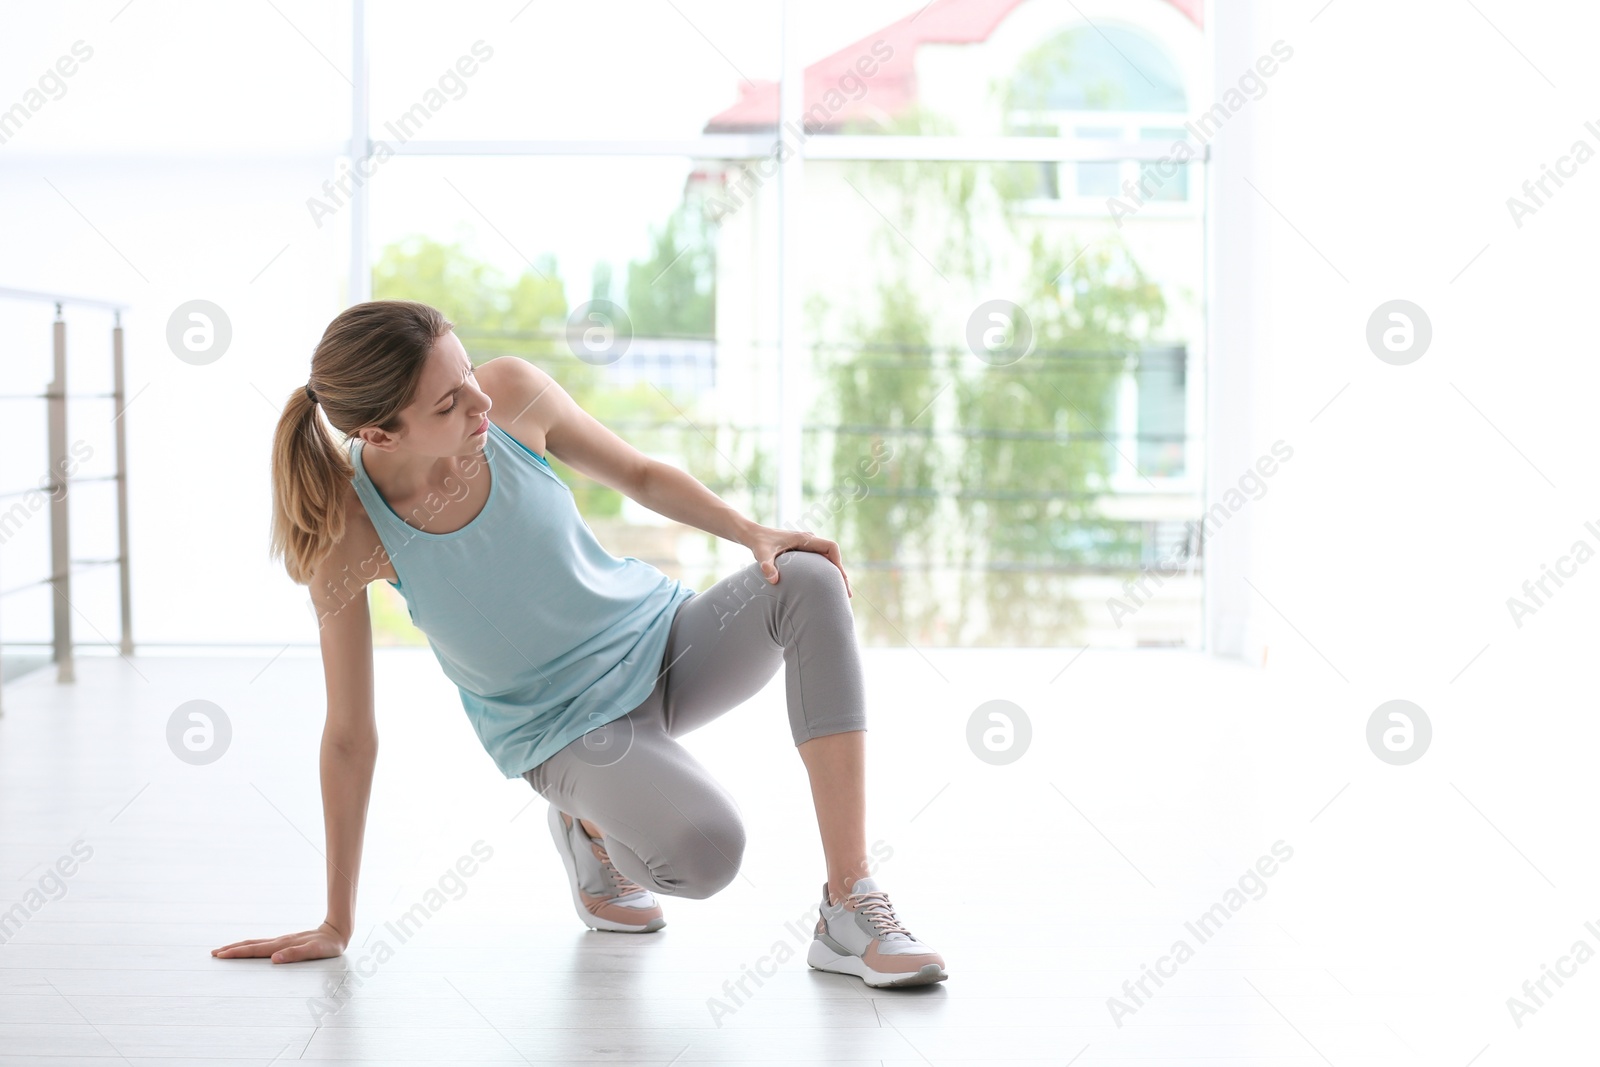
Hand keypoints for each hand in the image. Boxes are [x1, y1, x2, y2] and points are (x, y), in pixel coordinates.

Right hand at [212, 920, 348, 963]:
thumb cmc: (327, 945)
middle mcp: (279, 942)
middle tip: (213, 953)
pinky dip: (250, 946)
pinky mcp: (286, 942)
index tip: (221, 955)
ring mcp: (282, 941)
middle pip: (251, 945)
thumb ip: (295, 954)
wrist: (337, 931)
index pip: (255, 950)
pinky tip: (248, 949)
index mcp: (282, 945)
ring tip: (224, 950)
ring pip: (255, 943)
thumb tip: (274, 959)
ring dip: (239, 947)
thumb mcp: (315, 951)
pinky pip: (263, 944)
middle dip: (232, 949)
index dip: (237, 953)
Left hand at [742, 524, 851, 597]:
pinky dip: (827, 572)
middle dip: (841, 573)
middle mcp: (809, 540)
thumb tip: (774, 581)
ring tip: (841, 594)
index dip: (838, 562)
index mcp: (804, 539)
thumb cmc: (758, 544)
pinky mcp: (803, 550)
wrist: (753, 535)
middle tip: (847, 594)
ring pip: (828, 558)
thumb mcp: (761, 555)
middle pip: (833, 555)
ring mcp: (807, 545)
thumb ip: (767, 567)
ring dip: (835, 574)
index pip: (831, 547)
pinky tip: (827, 587)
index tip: (841, 579)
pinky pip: (821, 560)